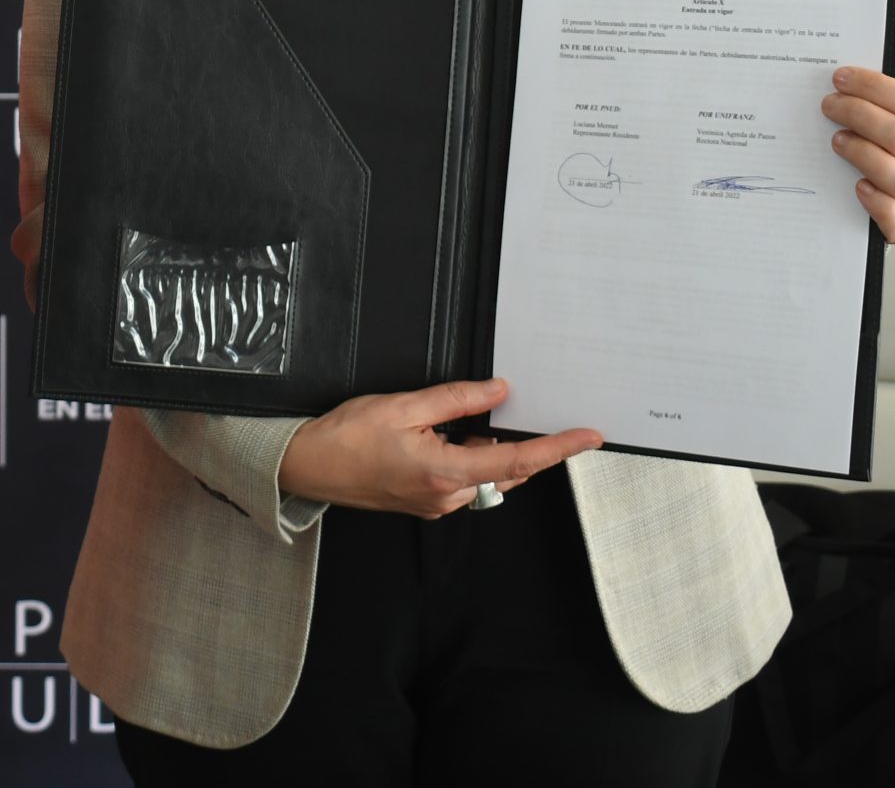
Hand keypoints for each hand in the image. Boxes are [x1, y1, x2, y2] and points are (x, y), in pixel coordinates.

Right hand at [275, 379, 600, 519]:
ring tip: (487, 420)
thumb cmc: (345, 437)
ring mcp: (435, 504)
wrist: (306, 466)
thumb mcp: (402, 406)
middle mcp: (447, 497)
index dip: (557, 448)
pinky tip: (457, 436)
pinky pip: (464, 482)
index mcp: (445, 472)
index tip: (588, 437)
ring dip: (495, 451)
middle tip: (541, 418)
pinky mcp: (424, 502)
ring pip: (486, 478)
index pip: (517, 459)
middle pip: (507, 472)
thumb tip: (498, 391)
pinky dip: (472, 459)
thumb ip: (455, 399)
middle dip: (527, 446)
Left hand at [823, 66, 894, 243]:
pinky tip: (859, 188)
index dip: (876, 87)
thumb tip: (839, 77)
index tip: (839, 78)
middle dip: (861, 114)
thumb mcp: (873, 119)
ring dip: (866, 154)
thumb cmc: (867, 146)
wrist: (859, 198)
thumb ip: (867, 101)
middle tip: (828, 105)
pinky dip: (880, 206)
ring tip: (836, 141)